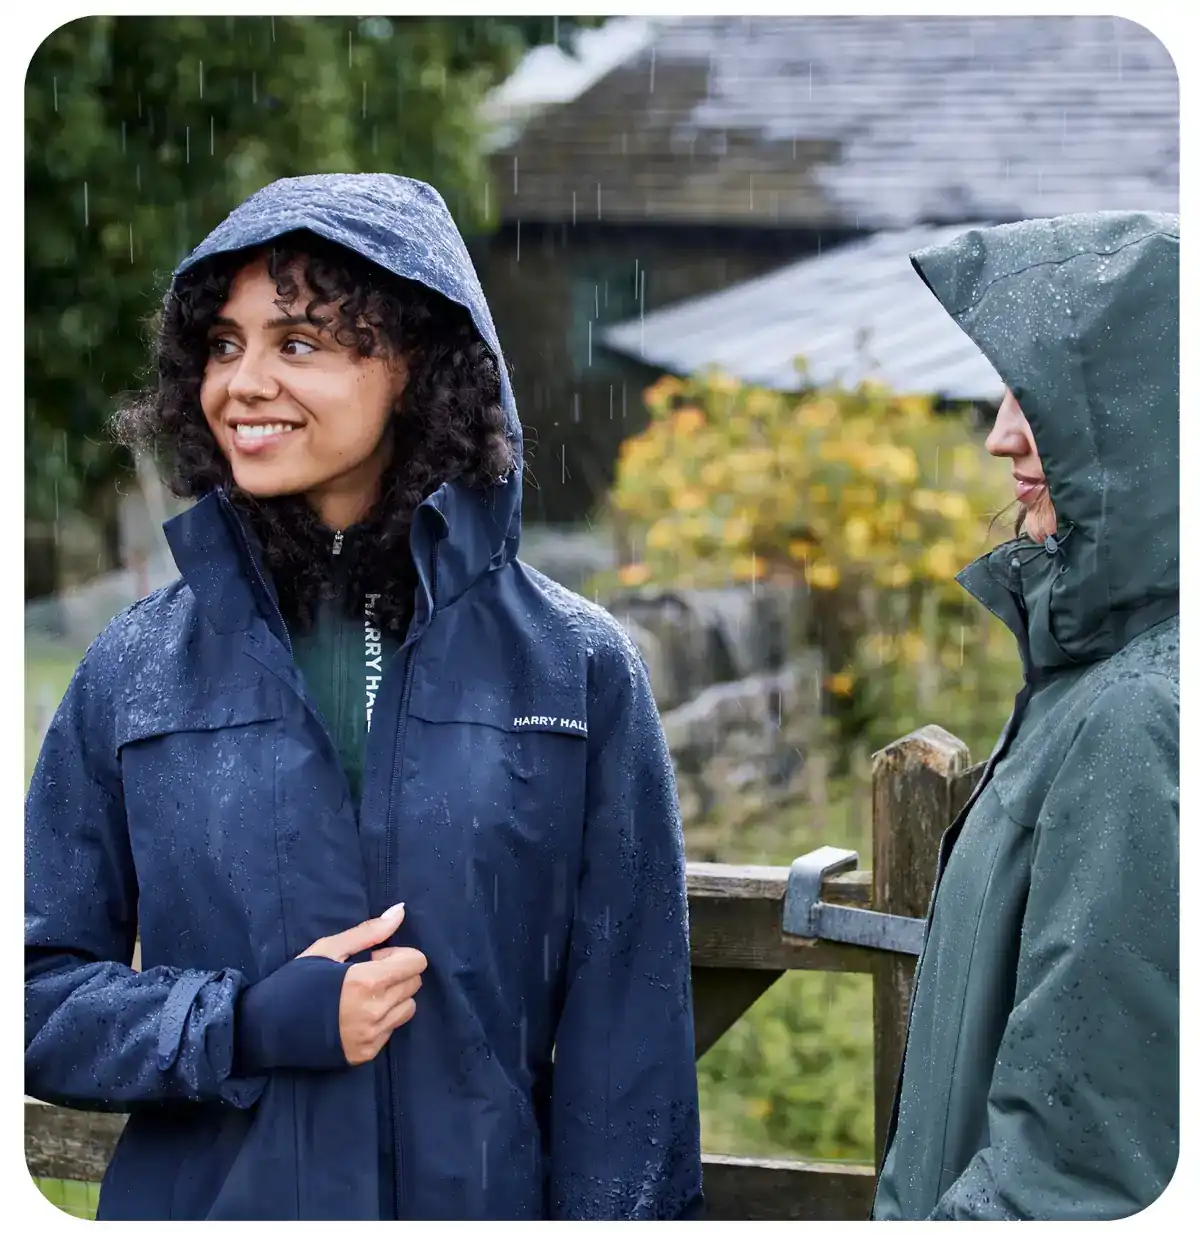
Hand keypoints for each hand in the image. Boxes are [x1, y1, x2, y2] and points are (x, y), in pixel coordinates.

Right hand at [299, 903, 426, 1065]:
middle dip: (397, 974)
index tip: (375, 958)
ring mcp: (371, 1037)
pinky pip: (392, 1030)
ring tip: (363, 996)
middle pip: (414, 984)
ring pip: (408, 1008)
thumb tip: (401, 911)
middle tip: (366, 975)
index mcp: (367, 982)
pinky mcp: (365, 1054)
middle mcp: (374, 1012)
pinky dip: (382, 1019)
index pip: (416, 963)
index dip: (399, 955)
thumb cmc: (296, 982)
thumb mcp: (328, 949)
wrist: (265, 1029)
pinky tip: (355, 1015)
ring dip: (394, 997)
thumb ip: (369, 932)